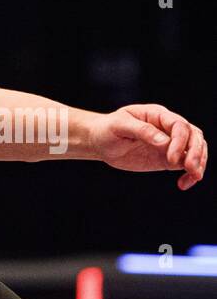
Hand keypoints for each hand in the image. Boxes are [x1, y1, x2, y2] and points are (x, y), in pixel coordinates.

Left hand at [92, 104, 206, 189]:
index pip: (179, 125)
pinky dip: (189, 174)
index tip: (170, 158)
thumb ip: (142, 131)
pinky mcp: (166, 158)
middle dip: (195, 152)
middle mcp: (168, 128)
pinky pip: (184, 164)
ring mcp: (169, 144)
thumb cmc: (108, 129)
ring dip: (199, 163)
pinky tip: (185, 183)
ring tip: (194, 177)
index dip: (179, 141)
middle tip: (190, 169)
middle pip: (193, 136)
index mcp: (158, 115)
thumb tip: (164, 141)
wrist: (100, 142)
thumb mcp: (120, 126)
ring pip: (194, 149)